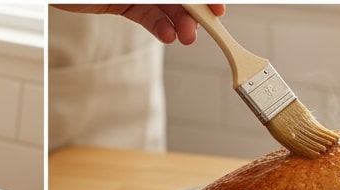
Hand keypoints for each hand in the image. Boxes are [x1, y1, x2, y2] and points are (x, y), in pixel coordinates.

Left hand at [53, 4, 224, 44]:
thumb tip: (183, 2)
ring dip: (179, 22)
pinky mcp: (122, 2)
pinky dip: (159, 25)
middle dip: (193, 10)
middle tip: (204, 26)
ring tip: (186, 37)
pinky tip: (169, 35)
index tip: (218, 7)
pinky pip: (146, 15)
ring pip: (165, 5)